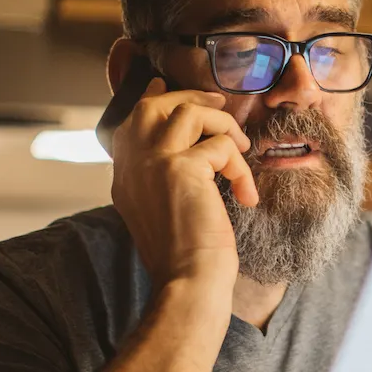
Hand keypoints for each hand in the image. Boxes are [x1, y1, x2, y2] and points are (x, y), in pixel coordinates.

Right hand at [110, 80, 257, 297]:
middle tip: (220, 108)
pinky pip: (221, 146)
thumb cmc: (186, 258)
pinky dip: (241, 168)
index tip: (168, 88)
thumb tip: (192, 154)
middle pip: (154, 104)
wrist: (189, 283)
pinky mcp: (180, 168)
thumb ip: (165, 180)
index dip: (153, 100)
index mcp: (125, 177)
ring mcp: (152, 162)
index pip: (132, 121)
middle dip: (191, 99)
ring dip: (225, 127)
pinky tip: (246, 196)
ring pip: (189, 112)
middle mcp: (131, 165)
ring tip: (242, 151)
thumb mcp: (166, 212)